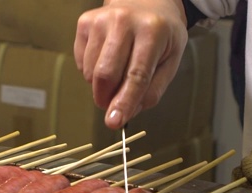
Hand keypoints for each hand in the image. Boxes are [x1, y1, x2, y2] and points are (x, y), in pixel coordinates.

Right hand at [74, 0, 187, 128]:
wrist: (147, 2)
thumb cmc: (161, 35)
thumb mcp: (170, 62)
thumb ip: (151, 91)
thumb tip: (126, 113)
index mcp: (152, 31)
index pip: (136, 75)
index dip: (124, 102)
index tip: (114, 122)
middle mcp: (124, 21)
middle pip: (105, 74)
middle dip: (106, 98)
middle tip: (112, 105)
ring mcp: (101, 20)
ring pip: (90, 72)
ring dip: (101, 85)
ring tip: (117, 71)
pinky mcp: (85, 22)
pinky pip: (81, 63)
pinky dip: (91, 71)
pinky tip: (106, 57)